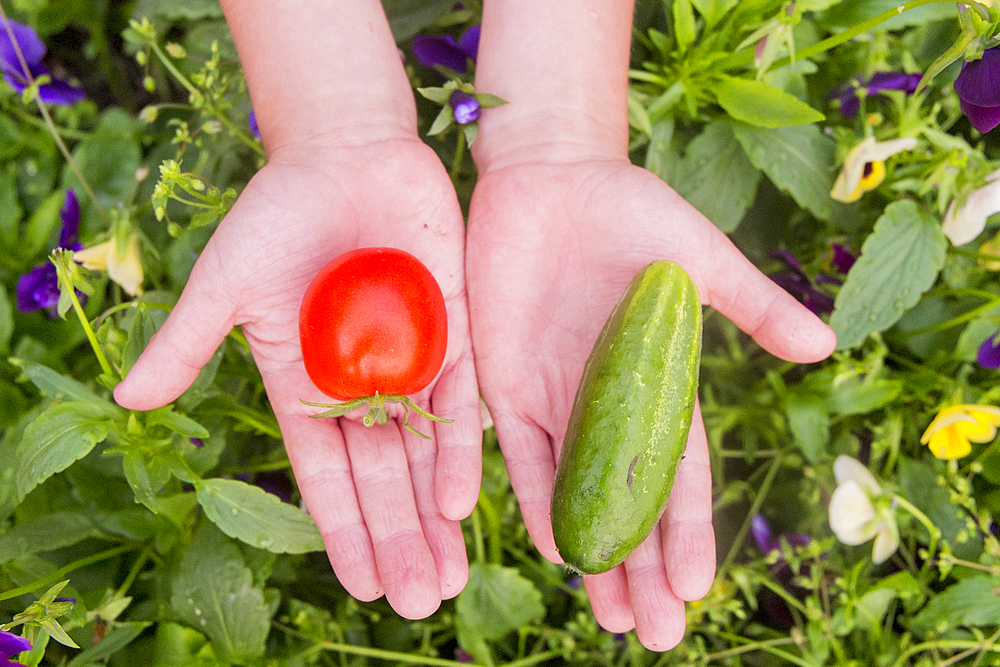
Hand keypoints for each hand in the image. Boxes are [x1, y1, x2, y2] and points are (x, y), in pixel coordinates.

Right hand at [114, 137, 481, 619]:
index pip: (326, 473)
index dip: (343, 530)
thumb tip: (130, 404)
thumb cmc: (278, 212)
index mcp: (306, 384)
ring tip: (449, 579)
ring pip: (425, 455)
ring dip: (435, 516)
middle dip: (399, 540)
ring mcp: (411, 361)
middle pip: (383, 478)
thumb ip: (187, 342)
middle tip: (418, 601)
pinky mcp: (455, 331)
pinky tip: (464, 502)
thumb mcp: (227, 280)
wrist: (346, 155)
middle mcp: (362, 385)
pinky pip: (460, 400)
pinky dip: (460, 449)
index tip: (363, 584)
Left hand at [466, 157, 835, 648]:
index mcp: (658, 379)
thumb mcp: (697, 255)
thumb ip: (750, 303)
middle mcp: (608, 401)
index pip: (678, 472)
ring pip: (574, 490)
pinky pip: (515, 450)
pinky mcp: (502, 379)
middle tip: (655, 634)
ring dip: (590, 551)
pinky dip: (534, 497)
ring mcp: (554, 395)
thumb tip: (826, 347)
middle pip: (627, 498)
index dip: (686, 530)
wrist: (549, 177)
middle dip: (640, 565)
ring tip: (608, 615)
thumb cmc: (628, 209)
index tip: (696, 587)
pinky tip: (553, 548)